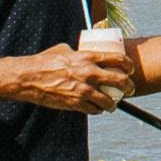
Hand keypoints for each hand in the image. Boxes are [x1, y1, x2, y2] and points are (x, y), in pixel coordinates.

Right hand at [12, 44, 128, 114]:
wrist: (29, 78)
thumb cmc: (45, 61)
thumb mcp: (65, 50)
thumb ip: (79, 53)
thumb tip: (86, 53)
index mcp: (87, 57)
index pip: (118, 59)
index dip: (128, 64)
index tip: (130, 69)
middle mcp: (89, 74)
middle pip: (120, 80)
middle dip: (129, 86)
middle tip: (130, 88)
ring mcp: (83, 90)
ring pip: (109, 100)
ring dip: (114, 103)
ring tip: (113, 103)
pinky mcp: (75, 103)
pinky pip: (94, 109)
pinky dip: (98, 110)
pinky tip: (99, 108)